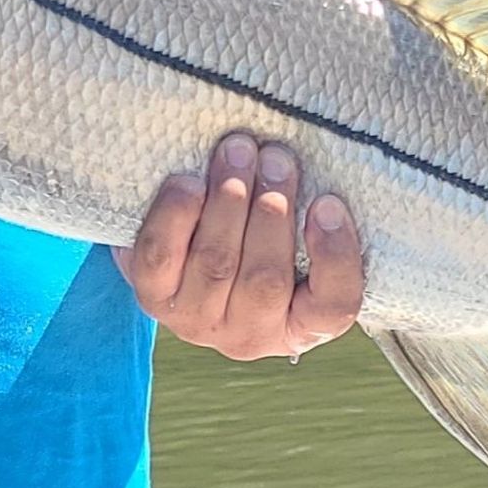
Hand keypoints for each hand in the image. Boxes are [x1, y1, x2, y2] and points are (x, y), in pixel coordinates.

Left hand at [117, 135, 364, 361]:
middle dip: (272, 212)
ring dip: (228, 203)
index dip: (335, 256)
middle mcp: (251, 335)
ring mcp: (197, 322)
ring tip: (238, 152)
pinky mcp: (153, 297)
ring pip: (215, 265)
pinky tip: (189, 183)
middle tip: (276, 159)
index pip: (333, 308)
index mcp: (302, 324)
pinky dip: (175, 217)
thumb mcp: (298, 234)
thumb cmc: (261, 233)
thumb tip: (314, 169)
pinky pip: (160, 259)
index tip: (328, 202)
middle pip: (265, 281)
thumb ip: (313, 211)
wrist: (190, 255)